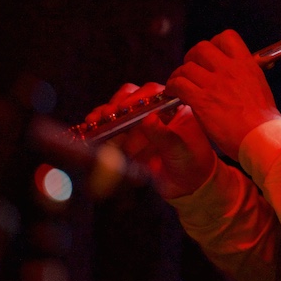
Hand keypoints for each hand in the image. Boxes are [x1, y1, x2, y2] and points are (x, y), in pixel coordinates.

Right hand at [86, 83, 216, 198]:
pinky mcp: (126, 137)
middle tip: (107, 115)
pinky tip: (89, 129)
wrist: (186, 186)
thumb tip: (148, 119)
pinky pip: (110, 127)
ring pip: (118, 111)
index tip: (125, 107)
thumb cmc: (191, 165)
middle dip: (117, 106)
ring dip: (106, 116)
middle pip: (132, 97)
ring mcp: (139, 123)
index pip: (154, 93)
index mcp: (174, 107)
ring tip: (96, 124)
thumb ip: (165, 136)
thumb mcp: (181, 151)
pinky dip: (99, 128)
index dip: (138, 98)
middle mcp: (155, 111)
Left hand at [166, 30, 280, 161]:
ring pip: (186, 67)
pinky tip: (174, 94)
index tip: (211, 56)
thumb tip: (236, 71)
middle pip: (201, 48)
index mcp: (246, 64)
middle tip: (192, 69)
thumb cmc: (263, 119)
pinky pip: (179, 84)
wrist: (261, 137)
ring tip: (178, 84)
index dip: (214, 44)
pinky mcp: (202, 100)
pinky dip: (172, 88)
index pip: (226, 37)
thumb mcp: (259, 85)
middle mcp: (229, 69)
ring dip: (179, 75)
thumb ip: (244, 74)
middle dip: (192, 57)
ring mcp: (215, 84)